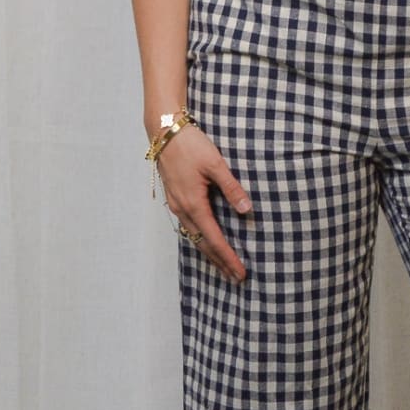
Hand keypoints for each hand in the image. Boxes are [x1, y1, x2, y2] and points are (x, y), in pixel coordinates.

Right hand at [156, 125, 251, 281]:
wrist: (163, 131)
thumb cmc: (190, 145)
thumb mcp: (215, 164)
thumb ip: (231, 187)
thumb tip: (246, 210)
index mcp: (193, 203)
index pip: (214, 239)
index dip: (227, 257)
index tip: (239, 272)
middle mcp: (182, 209)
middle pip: (202, 243)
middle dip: (219, 262)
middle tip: (235, 278)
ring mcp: (176, 204)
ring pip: (194, 236)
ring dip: (209, 252)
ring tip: (223, 265)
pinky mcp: (175, 197)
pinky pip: (188, 225)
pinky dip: (200, 238)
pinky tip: (206, 239)